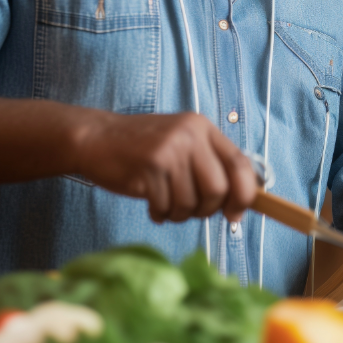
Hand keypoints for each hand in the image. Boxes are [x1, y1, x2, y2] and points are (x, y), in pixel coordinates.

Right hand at [71, 111, 257, 223]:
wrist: (97, 138)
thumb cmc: (143, 148)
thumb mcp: (182, 145)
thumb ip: (210, 166)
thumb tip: (241, 203)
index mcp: (203, 128)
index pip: (240, 164)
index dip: (245, 194)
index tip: (236, 214)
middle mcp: (190, 135)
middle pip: (218, 189)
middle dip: (207, 210)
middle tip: (189, 210)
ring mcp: (169, 149)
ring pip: (191, 202)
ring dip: (179, 213)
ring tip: (166, 204)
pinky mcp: (149, 165)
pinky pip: (166, 206)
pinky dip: (161, 213)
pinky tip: (153, 205)